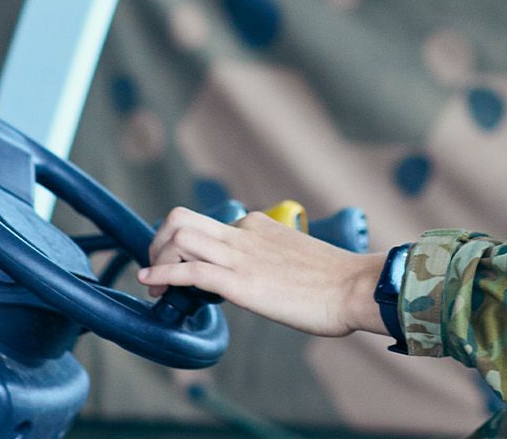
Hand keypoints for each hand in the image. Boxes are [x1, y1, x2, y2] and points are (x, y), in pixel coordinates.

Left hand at [137, 205, 388, 338]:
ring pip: (179, 238)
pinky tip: (151, 286)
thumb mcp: (295, 258)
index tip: (181, 267)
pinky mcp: (240, 282)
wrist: (355, 287)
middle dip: (158, 242)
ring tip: (155, 285)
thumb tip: (262, 278)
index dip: (184, 246)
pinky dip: (163, 276)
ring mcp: (240, 256)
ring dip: (157, 260)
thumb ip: (272, 260)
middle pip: (180, 219)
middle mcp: (243, 233)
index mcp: (257, 226)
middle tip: (157, 268)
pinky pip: (190, 272)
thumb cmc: (335, 280)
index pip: (206, 225)